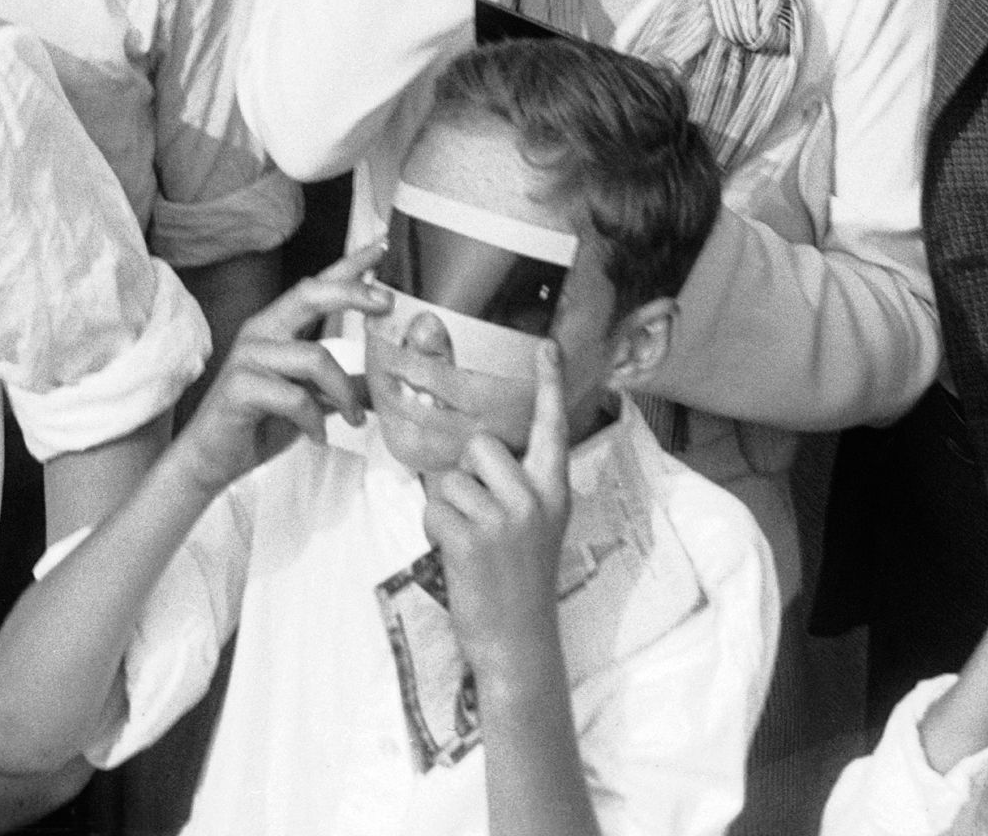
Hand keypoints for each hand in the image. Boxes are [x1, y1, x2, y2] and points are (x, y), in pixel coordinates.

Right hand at [172, 248, 384, 499]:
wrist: (211, 458)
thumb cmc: (259, 423)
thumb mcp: (309, 401)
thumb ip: (338, 386)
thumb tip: (380, 385)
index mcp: (278, 327)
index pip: (316, 285)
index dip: (348, 265)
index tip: (381, 245)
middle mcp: (261, 331)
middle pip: (309, 294)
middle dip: (352, 292)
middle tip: (386, 303)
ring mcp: (248, 356)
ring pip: (313, 356)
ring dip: (343, 391)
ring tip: (353, 419)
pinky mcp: (239, 386)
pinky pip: (293, 396)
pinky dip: (313, 420)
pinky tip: (318, 436)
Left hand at [425, 345, 574, 679]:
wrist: (519, 644)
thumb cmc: (518, 581)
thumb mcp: (534, 527)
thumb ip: (514, 485)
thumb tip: (472, 449)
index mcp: (554, 491)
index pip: (551, 428)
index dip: (548, 384)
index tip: (546, 344)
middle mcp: (534, 499)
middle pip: (478, 444)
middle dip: (465, 472)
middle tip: (479, 516)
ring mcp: (505, 519)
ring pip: (449, 478)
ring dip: (447, 507)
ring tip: (469, 542)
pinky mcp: (473, 540)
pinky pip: (433, 508)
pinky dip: (434, 529)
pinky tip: (456, 556)